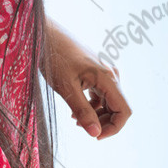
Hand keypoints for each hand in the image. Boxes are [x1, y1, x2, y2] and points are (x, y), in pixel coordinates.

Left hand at [45, 19, 131, 137]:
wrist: (43, 32)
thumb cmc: (53, 56)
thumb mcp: (65, 87)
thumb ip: (82, 110)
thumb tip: (95, 133)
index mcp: (107, 78)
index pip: (124, 111)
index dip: (113, 128)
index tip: (94, 136)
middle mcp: (110, 74)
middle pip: (117, 106)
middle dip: (102, 121)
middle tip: (80, 126)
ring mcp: (102, 71)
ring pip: (108, 100)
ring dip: (95, 113)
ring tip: (74, 119)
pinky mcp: (93, 70)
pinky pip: (99, 92)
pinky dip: (91, 103)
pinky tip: (75, 109)